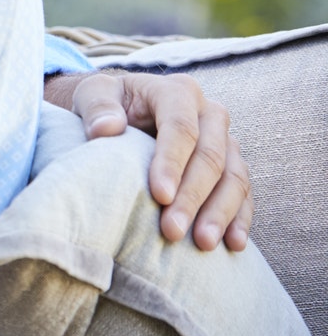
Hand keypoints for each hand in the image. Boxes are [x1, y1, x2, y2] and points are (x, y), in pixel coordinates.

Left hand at [56, 69, 251, 250]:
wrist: (122, 111)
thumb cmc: (105, 104)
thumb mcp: (92, 94)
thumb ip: (97, 107)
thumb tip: (106, 128)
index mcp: (177, 92)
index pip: (181, 127)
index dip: (172, 162)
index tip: (158, 195)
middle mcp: (209, 114)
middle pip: (210, 156)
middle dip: (193, 196)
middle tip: (172, 230)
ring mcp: (225, 141)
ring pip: (234, 177)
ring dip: (220, 212)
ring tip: (202, 243)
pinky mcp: (231, 166)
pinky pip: (243, 193)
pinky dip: (240, 218)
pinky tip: (233, 244)